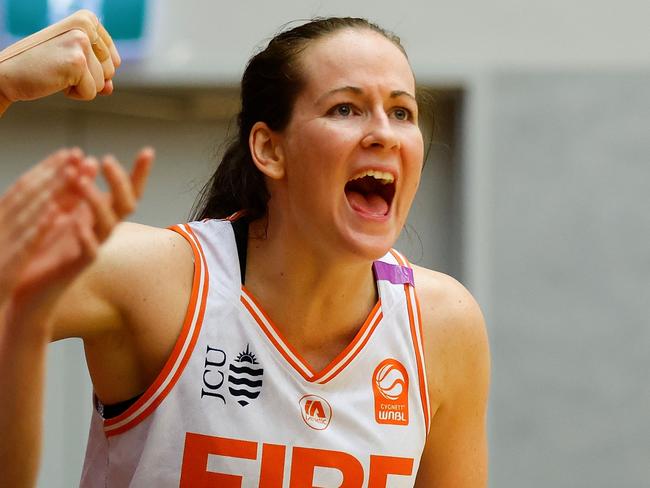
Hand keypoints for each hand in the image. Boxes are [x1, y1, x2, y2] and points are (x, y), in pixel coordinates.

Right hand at [0, 10, 120, 114]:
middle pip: (110, 71)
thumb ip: (97, 71)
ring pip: (103, 84)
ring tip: (57, 72)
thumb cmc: (40, 66)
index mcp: (87, 20)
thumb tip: (110, 87)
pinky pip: (91, 93)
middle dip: (88, 79)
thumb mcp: (73, 63)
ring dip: (80, 86)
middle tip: (60, 67)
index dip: (93, 69)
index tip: (68, 60)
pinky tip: (55, 80)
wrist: (7, 74)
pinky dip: (74, 94)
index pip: (113, 60)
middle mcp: (86, 26)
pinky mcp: (77, 61)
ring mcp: (82, 42)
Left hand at [1, 147, 153, 327]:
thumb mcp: (62, 211)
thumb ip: (76, 189)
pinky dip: (86, 237)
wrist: (30, 289)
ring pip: (109, 224)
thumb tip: (86, 158)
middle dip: (119, 182)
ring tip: (81, 182)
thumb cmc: (45, 249)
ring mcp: (92, 247)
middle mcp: (102, 230)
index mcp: (99, 215)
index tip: (148, 151)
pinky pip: (90, 252)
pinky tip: (78, 224)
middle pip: (126, 205)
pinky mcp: (76, 266)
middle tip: (106, 160)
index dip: (139, 174)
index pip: (127, 192)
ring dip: (97, 201)